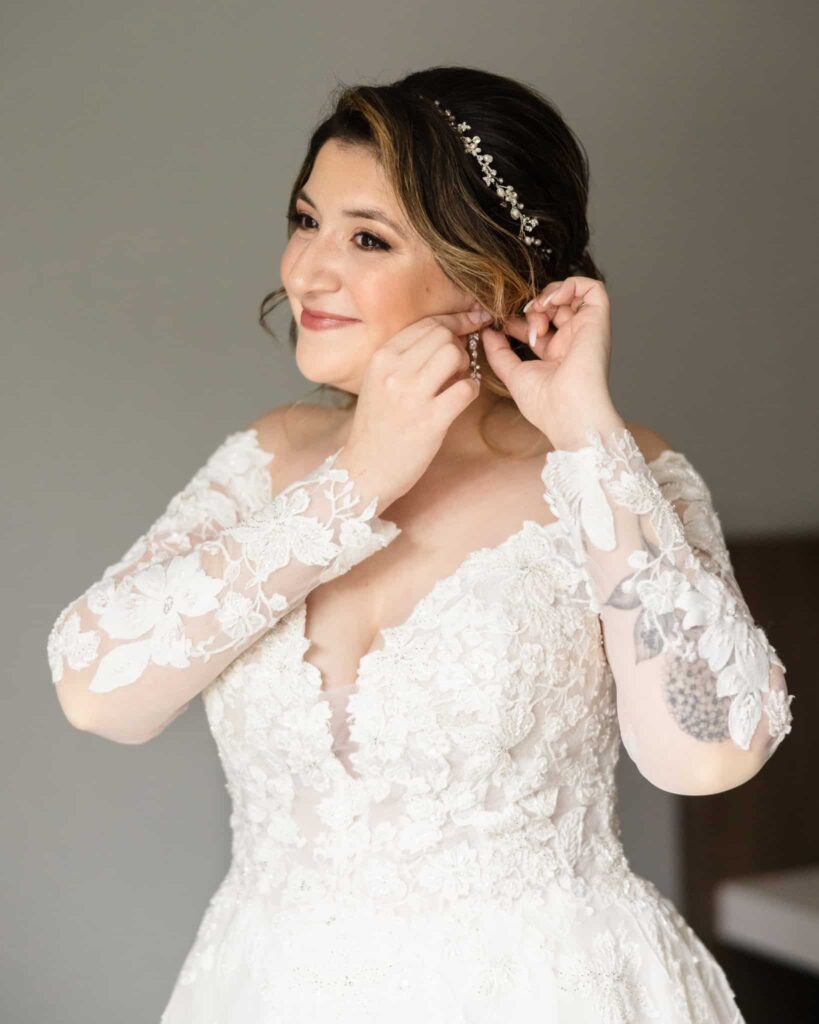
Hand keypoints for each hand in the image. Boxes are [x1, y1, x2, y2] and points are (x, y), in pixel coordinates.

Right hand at [336, 307, 492, 510]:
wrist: (365, 469)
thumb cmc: (377, 426)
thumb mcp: (379, 381)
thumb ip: (406, 357)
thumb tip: (449, 334)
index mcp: (381, 358)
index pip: (426, 323)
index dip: (455, 321)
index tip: (471, 323)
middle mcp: (394, 371)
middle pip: (443, 335)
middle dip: (459, 345)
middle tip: (457, 365)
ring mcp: (411, 396)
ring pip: (455, 354)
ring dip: (465, 365)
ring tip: (456, 381)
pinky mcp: (430, 421)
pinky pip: (466, 388)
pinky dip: (471, 390)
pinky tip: (461, 399)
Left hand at [480, 276, 620, 446]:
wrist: (568, 412)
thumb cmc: (544, 404)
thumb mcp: (512, 374)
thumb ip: (499, 352)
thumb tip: (487, 332)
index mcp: (556, 355)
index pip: (538, 325)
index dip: (520, 319)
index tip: (502, 323)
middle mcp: (573, 341)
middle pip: (553, 308)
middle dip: (534, 308)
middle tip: (526, 321)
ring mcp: (586, 330)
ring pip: (572, 294)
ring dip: (550, 295)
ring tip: (539, 311)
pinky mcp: (598, 321)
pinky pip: (593, 288)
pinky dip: (571, 285)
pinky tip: (552, 301)